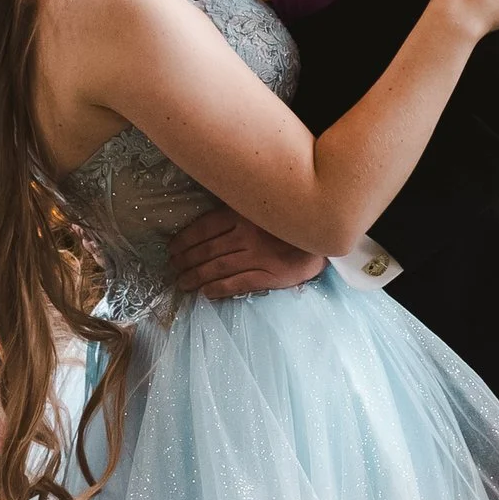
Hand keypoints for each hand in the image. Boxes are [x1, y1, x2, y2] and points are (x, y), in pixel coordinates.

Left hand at [167, 209, 327, 300]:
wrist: (326, 233)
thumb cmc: (290, 219)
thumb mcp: (262, 206)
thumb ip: (238, 211)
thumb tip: (207, 221)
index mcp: (243, 214)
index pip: (204, 228)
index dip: (184, 241)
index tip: (172, 250)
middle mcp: (249, 235)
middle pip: (208, 250)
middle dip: (186, 261)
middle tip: (173, 269)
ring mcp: (260, 256)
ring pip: (219, 268)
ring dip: (196, 277)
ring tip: (183, 283)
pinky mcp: (272, 275)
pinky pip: (239, 284)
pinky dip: (220, 289)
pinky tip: (206, 293)